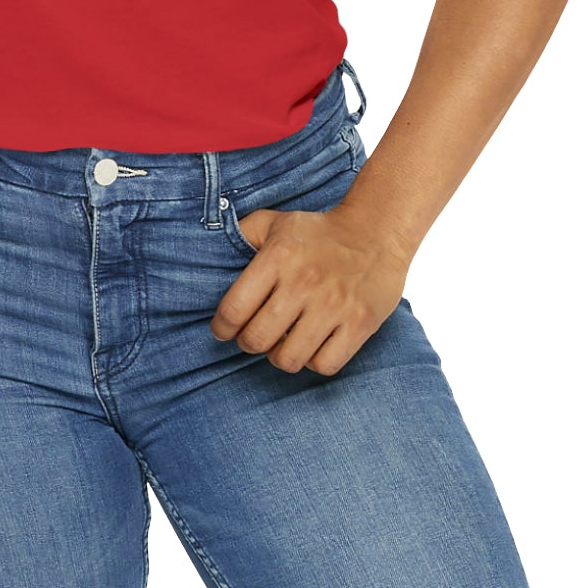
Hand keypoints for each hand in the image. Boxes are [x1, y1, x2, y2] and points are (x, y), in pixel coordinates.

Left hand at [211, 203, 409, 374]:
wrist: (375, 233)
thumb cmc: (318, 232)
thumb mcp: (274, 223)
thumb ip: (242, 235)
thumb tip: (212, 255)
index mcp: (277, 258)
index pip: (234, 308)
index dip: (222, 327)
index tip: (222, 330)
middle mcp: (303, 284)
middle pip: (258, 339)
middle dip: (248, 343)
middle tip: (252, 337)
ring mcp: (333, 307)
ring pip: (289, 358)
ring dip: (279, 356)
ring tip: (281, 343)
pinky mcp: (359, 325)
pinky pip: (325, 364)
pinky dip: (313, 362)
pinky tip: (311, 346)